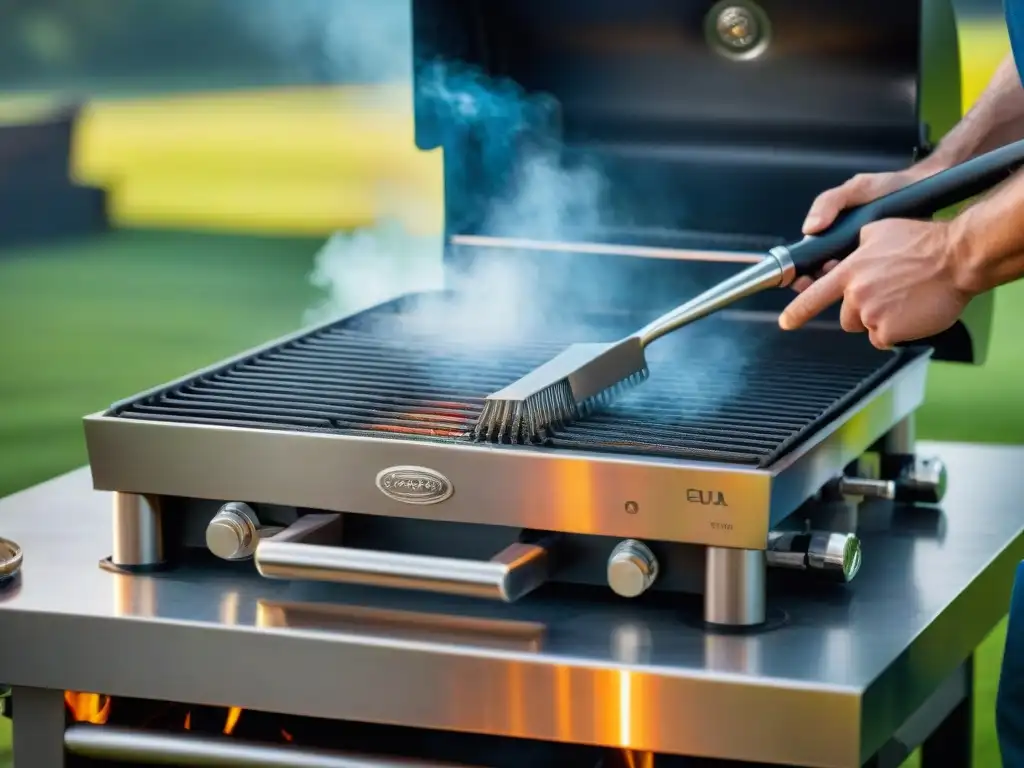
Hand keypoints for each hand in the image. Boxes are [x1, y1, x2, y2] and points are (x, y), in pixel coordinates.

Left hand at [778, 218, 974, 348]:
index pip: (814, 295)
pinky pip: (885, 338)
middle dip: (862, 310)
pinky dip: (896, 331)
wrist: (957, 259)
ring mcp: (871, 314)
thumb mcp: (879, 230)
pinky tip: (911, 313)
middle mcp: (856, 293)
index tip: (786, 322)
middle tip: (889, 294)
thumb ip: (855, 245)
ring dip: (881, 319)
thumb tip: (843, 252)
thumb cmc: (924, 242)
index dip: (797, 312)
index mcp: (850, 271)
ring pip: (866, 327)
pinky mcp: (889, 331)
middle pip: (846, 316)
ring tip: (903, 300)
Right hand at [793, 165, 942, 292]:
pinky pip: (875, 284)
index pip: (810, 263)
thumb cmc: (890, 187)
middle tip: (831, 273)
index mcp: (834, 236)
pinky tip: (877, 281)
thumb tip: (809, 229)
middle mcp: (848, 253)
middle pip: (826, 280)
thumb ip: (829, 202)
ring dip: (847, 287)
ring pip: (850, 285)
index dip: (802, 274)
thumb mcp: (856, 189)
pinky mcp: (889, 270)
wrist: (930, 188)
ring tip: (853, 275)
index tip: (803, 278)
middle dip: (822, 283)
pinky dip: (874, 287)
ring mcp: (869, 264)